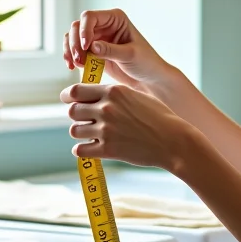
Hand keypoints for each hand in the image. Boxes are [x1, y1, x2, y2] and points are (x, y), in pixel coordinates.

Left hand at [62, 82, 196, 171]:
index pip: (75, 91)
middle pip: (72, 111)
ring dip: (80, 133)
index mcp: (113, 91)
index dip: (68, 96)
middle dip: (76, 116)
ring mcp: (106, 130)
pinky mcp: (108, 150)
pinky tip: (90, 149)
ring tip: (91, 135)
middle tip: (85, 121)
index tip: (68, 100)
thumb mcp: (136, 95)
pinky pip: (80, 150)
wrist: (172, 140)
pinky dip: (82, 150)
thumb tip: (93, 94)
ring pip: (74, 131)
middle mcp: (106, 109)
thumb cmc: (158, 116)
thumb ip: (113, 93)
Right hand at [63, 8, 172, 92]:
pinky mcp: (94, 52)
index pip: (90, 17)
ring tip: (75, 65)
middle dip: (75, 43)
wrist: (149, 80)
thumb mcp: (130, 55)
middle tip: (78, 60)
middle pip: (77, 26)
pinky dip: (71, 57)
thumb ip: (110, 50)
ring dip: (70, 50)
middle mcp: (104, 25)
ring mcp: (97, 38)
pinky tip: (73, 67)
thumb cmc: (146, 63)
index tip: (86, 48)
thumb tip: (92, 46)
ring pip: (73, 38)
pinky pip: (76, 50)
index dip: (84, 31)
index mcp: (115, 18)